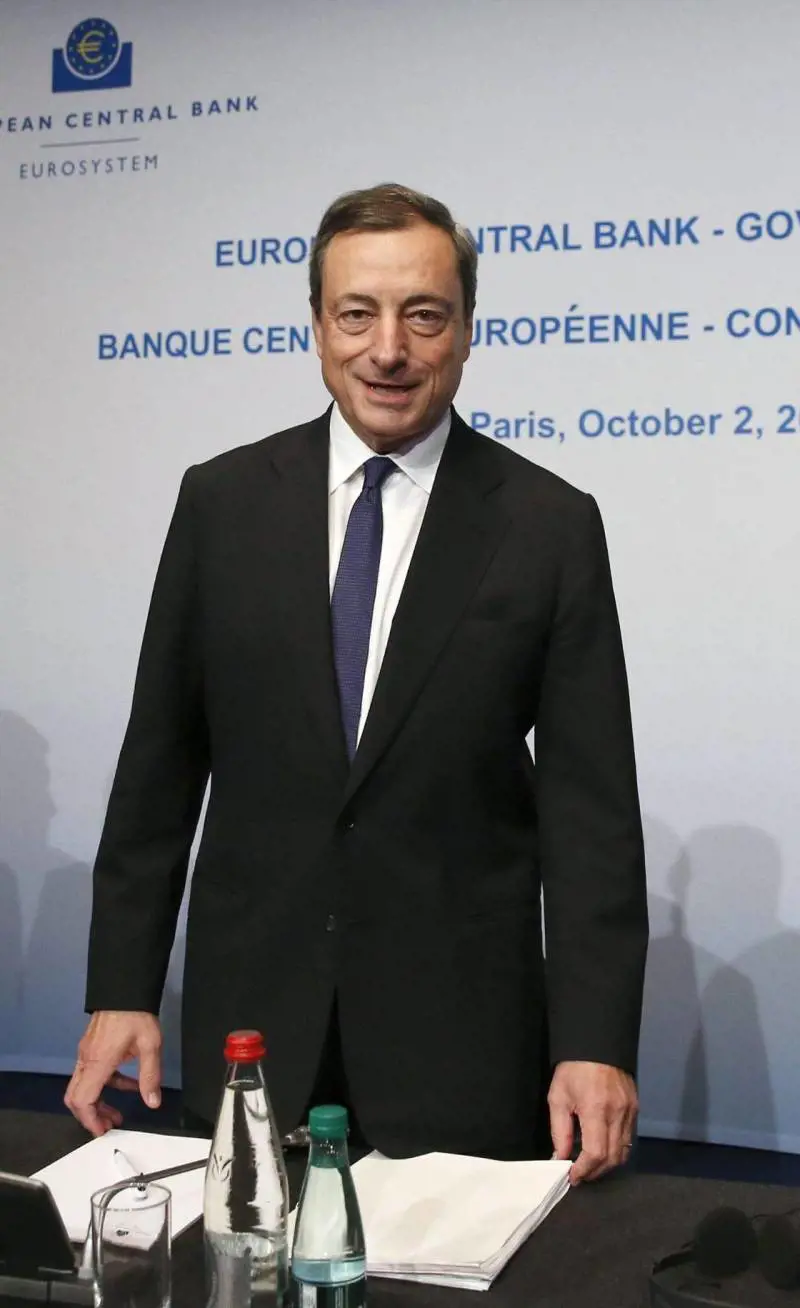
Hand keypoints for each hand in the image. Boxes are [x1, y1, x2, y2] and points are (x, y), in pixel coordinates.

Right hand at [64, 1011, 162, 1135]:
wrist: (125, 987)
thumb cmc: (135, 1014)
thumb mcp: (150, 1046)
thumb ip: (150, 1076)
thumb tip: (153, 1102)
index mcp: (98, 1062)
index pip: (82, 1100)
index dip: (90, 1120)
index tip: (102, 1130)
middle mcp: (86, 1059)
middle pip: (76, 1097)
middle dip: (91, 1115)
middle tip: (109, 1125)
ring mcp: (86, 1052)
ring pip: (82, 1086)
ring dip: (98, 1102)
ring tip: (117, 1112)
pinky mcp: (91, 1046)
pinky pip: (92, 1073)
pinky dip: (106, 1084)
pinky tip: (127, 1083)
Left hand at [548, 1060, 637, 1184]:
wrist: (598, 1043)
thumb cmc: (573, 1069)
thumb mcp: (558, 1097)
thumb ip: (560, 1131)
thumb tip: (560, 1158)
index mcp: (596, 1110)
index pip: (596, 1153)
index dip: (584, 1170)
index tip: (572, 1176)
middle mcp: (618, 1113)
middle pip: (613, 1158)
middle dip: (595, 1171)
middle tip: (580, 1174)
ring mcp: (630, 1111)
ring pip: (624, 1151)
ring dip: (607, 1164)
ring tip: (590, 1165)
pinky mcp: (635, 1108)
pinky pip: (628, 1139)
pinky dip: (616, 1150)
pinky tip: (602, 1148)